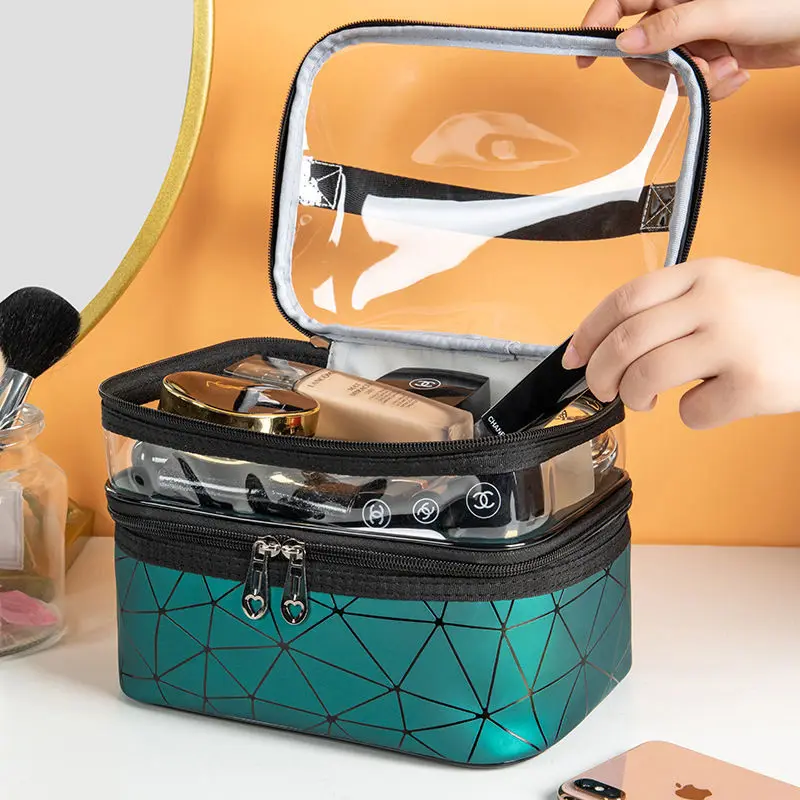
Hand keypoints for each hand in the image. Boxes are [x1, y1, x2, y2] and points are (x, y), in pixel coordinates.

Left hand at [562, 259, 799, 428]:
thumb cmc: (778, 319)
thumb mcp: (727, 289)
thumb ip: (674, 306)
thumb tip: (607, 344)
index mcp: (702, 275)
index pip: (623, 300)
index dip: (587, 333)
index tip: (573, 358)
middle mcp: (715, 302)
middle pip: (626, 341)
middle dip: (600, 373)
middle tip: (602, 389)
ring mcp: (735, 341)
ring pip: (647, 376)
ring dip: (634, 397)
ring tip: (646, 400)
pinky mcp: (752, 383)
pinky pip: (693, 411)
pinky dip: (688, 416)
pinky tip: (706, 403)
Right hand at [580, 0, 799, 100]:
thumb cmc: (783, 3)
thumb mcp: (722, 12)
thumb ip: (670, 28)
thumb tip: (625, 43)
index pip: (619, 2)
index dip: (597, 26)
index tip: (586, 58)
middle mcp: (679, 8)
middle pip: (639, 48)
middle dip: (666, 68)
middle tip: (696, 66)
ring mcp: (693, 33)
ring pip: (664, 71)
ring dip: (695, 80)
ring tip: (726, 67)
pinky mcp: (708, 55)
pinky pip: (690, 81)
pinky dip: (712, 86)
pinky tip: (736, 72)